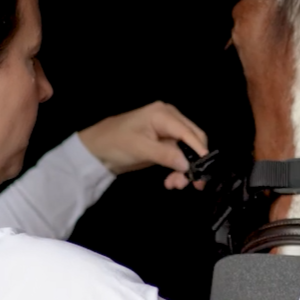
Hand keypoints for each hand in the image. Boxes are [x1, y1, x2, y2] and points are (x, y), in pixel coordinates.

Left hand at [78, 101, 208, 189]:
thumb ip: (166, 155)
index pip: (189, 133)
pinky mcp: (163, 143)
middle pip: (193, 141)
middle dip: (192, 163)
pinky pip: (179, 156)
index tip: (205, 171)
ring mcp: (167, 131)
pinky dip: (177, 169)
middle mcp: (170, 118)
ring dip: (184, 169)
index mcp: (163, 114)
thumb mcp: (140, 149)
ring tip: (174, 185)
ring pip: (187, 151)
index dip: (199, 152)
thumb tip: (187, 165)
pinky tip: (170, 181)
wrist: (94, 150)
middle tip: (188, 185)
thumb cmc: (114, 143)